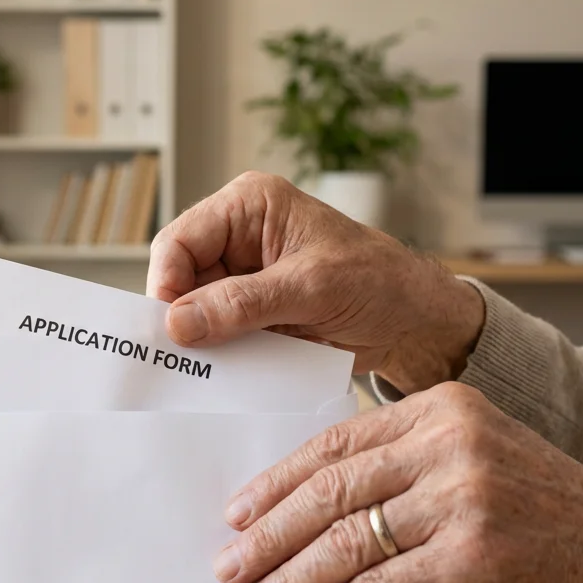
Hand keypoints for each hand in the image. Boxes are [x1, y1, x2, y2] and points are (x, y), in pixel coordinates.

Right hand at [148, 172, 484, 392]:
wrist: (416, 324)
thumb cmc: (380, 282)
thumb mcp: (313, 288)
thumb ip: (244, 304)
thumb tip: (180, 322)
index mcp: (248, 207)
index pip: (180, 241)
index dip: (167, 284)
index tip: (170, 329)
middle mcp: (237, 238)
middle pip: (179, 278)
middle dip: (182, 318)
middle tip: (182, 359)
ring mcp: (242, 279)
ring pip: (193, 313)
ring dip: (200, 343)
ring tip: (208, 371)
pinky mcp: (250, 314)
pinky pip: (217, 337)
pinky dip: (220, 358)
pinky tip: (228, 375)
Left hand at [213, 382, 582, 582]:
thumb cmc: (545, 513)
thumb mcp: (474, 457)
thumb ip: (402, 464)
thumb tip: (307, 506)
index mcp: (441, 408)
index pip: (334, 442)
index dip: (277, 482)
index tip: (237, 512)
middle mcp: (450, 443)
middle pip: (330, 491)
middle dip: (268, 535)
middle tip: (229, 565)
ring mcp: (463, 498)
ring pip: (346, 542)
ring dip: (291, 581)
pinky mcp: (474, 556)